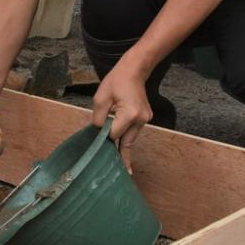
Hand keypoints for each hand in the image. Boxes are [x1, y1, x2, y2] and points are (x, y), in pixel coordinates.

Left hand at [92, 57, 152, 173]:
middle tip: (122, 174)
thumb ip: (99, 118)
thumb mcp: (101, 98)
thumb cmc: (116, 81)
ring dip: (122, 145)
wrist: (134, 70)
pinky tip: (120, 145)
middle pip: (127, 142)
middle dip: (120, 154)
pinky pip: (133, 131)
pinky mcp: (146, 117)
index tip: (98, 150)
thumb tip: (98, 133)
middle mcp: (141, 119)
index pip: (114, 135)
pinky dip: (126, 136)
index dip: (105, 140)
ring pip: (131, 138)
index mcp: (130, 114)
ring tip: (120, 163)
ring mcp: (146, 119)